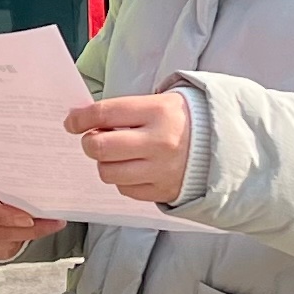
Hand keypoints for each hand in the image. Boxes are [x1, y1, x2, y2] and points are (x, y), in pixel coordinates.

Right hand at [0, 173, 64, 259]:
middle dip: (34, 228)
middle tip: (56, 221)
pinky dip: (32, 236)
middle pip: (6, 231)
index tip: (29, 218)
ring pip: (14, 240)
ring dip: (38, 232)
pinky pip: (16, 245)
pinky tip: (46, 227)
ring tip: (57, 223)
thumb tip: (27, 162)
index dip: (8, 217)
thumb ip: (0, 174)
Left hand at [67, 91, 196, 205]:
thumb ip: (124, 111)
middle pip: (100, 147)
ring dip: (104, 163)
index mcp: (158, 111)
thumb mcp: (159, 103)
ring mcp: (161, 170)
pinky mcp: (163, 191)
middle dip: (89, 142)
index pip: (105, 114)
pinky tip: (132, 168)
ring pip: (108, 172)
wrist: (222, 145)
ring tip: (114, 155)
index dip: (80, 118)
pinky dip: (122, 180)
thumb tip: (85, 121)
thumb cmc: (182, 120)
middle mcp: (159, 142)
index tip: (71, 122)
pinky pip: (125, 189)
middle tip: (92, 139)